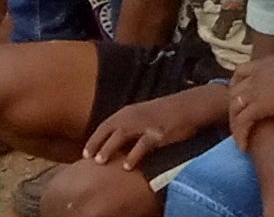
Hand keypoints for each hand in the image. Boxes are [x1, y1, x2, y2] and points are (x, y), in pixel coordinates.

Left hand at [85, 92, 213, 169]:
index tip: (85, 151)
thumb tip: (114, 142)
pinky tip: (126, 166)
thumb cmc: (165, 113)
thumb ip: (129, 125)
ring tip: (99, 162)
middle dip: (96, 143)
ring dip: (109, 148)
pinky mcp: (158, 133)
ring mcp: (146, 123)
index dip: (94, 138)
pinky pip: (142, 145)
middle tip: (86, 157)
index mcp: (129, 112)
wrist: (188, 107)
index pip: (105, 124)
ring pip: (121, 135)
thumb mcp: (143, 115)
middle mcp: (134, 115)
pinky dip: (133, 156)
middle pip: (109, 129)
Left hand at [225, 56, 273, 139]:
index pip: (239, 72)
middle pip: (233, 92)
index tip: (239, 97)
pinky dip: (240, 135)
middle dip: (232, 109)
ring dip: (234, 126)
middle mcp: (254, 77)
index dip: (235, 85)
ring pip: (234, 109)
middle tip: (236, 123)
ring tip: (238, 140)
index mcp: (262, 65)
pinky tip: (243, 147)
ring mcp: (253, 91)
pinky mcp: (258, 106)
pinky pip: (242, 122)